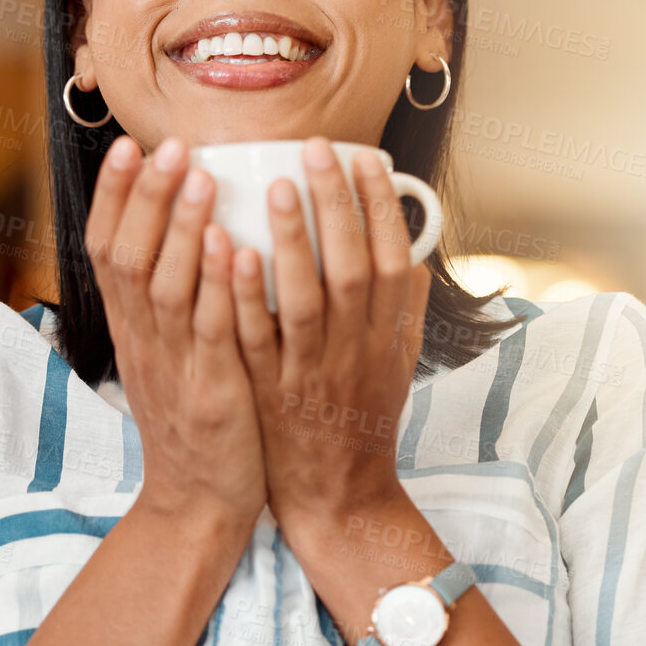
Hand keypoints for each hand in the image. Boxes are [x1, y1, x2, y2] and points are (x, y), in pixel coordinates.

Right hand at [85, 134, 265, 527]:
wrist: (198, 503)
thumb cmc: (199, 416)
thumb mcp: (173, 351)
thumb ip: (178, 295)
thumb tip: (198, 228)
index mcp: (132, 327)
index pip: (106, 249)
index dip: (115, 196)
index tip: (129, 145)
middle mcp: (143, 340)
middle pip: (128, 256)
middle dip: (147, 196)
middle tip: (168, 145)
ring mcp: (174, 367)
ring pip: (166, 286)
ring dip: (181, 228)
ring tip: (200, 176)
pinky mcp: (211, 393)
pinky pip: (212, 333)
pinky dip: (220, 287)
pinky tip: (235, 248)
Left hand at [229, 136, 431, 536]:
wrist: (337, 496)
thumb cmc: (364, 417)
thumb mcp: (399, 362)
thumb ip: (404, 306)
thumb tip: (412, 247)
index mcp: (387, 337)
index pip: (393, 259)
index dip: (381, 208)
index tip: (365, 159)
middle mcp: (354, 351)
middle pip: (350, 268)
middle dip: (334, 204)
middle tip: (314, 150)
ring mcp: (310, 373)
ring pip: (304, 299)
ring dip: (291, 240)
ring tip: (272, 184)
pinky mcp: (269, 392)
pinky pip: (255, 340)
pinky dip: (245, 295)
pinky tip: (233, 252)